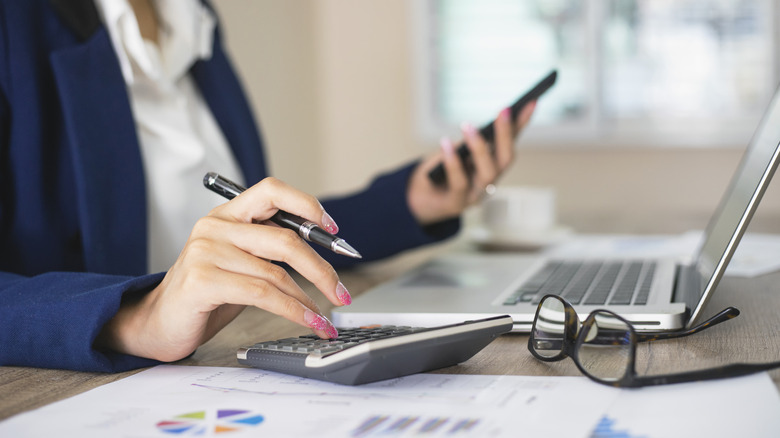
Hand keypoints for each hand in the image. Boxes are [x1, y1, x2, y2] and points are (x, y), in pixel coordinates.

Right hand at [96, 177, 351, 361]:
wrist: (158, 323)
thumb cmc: (207, 293)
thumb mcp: (241, 262)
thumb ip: (270, 249)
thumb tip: (322, 253)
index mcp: (227, 215)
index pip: (271, 190)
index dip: (306, 205)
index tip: (333, 229)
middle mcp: (215, 227)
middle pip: (285, 238)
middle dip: (322, 268)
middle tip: (341, 292)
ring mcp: (206, 252)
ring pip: (276, 273)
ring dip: (310, 299)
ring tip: (325, 317)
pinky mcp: (202, 281)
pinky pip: (263, 294)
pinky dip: (293, 310)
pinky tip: (309, 320)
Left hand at [407, 102, 535, 224]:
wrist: (415, 200)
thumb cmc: (438, 171)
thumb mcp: (456, 150)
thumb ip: (471, 140)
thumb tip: (483, 125)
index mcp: (492, 166)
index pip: (511, 142)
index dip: (521, 124)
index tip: (531, 102)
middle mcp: (489, 181)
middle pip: (505, 159)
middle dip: (506, 134)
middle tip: (504, 110)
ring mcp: (475, 195)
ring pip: (487, 173)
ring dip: (480, 147)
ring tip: (468, 125)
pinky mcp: (457, 204)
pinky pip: (459, 183)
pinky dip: (453, 162)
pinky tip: (445, 143)